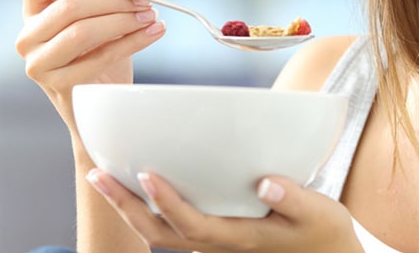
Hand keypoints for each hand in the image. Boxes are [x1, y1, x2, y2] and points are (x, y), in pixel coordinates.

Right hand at [15, 0, 165, 131]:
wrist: (100, 106)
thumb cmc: (96, 55)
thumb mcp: (93, 14)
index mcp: (33, 12)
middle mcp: (28, 38)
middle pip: (69, 6)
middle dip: (113, 0)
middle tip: (143, 0)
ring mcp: (40, 65)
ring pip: (82, 32)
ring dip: (124, 20)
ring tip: (150, 15)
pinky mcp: (61, 86)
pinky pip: (101, 56)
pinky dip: (134, 41)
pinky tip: (154, 32)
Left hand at [85, 170, 363, 252]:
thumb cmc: (323, 233)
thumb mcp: (320, 213)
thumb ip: (294, 198)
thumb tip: (266, 180)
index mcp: (240, 239)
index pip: (192, 224)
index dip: (167, 201)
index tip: (147, 173)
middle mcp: (217, 246)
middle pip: (158, 234)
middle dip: (124, 205)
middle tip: (96, 173)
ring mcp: (212, 246)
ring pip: (157, 234)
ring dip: (127, 207)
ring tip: (102, 175)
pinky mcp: (213, 237)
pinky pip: (168, 227)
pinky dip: (144, 208)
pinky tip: (135, 184)